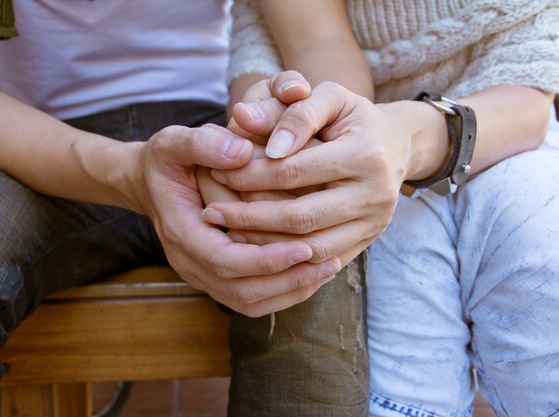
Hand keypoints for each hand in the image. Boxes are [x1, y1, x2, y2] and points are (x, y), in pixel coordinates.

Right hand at [129, 123, 340, 316]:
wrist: (149, 183)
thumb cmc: (167, 160)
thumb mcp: (174, 142)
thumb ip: (203, 143)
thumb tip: (242, 153)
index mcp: (180, 231)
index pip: (225, 260)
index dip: (266, 259)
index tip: (305, 246)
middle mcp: (188, 261)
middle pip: (241, 290)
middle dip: (288, 280)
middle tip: (330, 262)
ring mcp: (201, 274)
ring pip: (248, 301)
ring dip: (290, 290)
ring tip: (328, 269)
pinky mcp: (215, 277)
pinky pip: (250, 298)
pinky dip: (282, 292)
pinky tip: (311, 274)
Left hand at [202, 82, 416, 265]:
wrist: (396, 145)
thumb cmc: (352, 117)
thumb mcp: (327, 98)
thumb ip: (287, 108)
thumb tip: (241, 117)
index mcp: (365, 154)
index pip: (292, 170)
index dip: (249, 173)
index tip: (216, 171)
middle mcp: (375, 195)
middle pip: (298, 217)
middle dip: (248, 216)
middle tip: (210, 211)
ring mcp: (374, 224)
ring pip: (308, 248)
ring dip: (262, 244)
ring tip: (226, 231)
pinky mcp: (368, 241)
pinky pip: (320, 260)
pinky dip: (285, 256)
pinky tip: (255, 245)